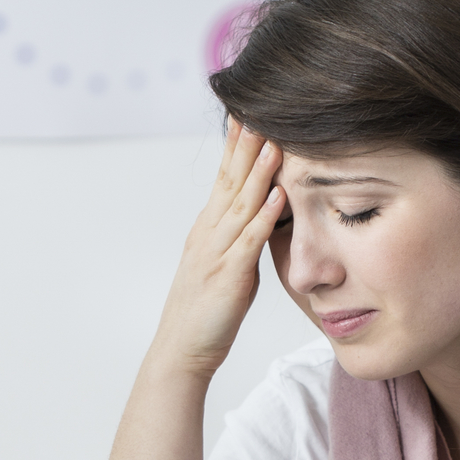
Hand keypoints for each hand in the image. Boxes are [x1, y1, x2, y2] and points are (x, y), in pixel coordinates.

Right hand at [152, 119, 284, 377]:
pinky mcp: (228, 277)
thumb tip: (263, 216)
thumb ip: (240, 238)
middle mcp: (209, 234)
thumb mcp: (223, 265)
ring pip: (240, 205)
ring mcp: (217, 254)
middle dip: (245, 145)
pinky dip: (263, 218)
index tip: (247, 113)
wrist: (182, 351)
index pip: (224, 178)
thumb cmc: (204, 313)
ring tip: (274, 143)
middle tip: (258, 108)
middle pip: (229, 181)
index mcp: (208, 230)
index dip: (236, 146)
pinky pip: (249, 243)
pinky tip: (278, 197)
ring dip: (258, 174)